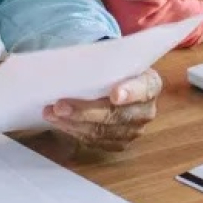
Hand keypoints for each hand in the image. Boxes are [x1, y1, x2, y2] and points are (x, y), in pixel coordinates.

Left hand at [42, 69, 161, 151]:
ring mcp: (133, 130)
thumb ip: (105, 63)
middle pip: (115, 116)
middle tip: (59, 106)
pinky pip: (94, 141)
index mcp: (151, 84)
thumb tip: (76, 65)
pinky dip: (74, 131)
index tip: (114, 94)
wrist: (118, 83)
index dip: (129, 92)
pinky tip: (59, 121)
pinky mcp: (118, 143)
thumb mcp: (115, 59)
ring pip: (101, 131)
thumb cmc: (114, 67)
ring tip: (51, 113)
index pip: (142, 89)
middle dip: (85, 112)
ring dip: (73, 123)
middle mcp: (146, 111)